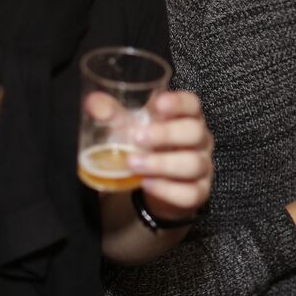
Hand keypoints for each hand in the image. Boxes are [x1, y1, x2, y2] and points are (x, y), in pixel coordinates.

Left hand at [119, 90, 212, 219]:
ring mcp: (203, 167)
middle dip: (167, 134)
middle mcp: (200, 140)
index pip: (192, 104)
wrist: (155, 184)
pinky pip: (190, 193)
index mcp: (187, 117)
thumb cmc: (147, 147)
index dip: (179, 103)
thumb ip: (113, 114)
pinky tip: (147, 184)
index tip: (158, 104)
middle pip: (195, 132)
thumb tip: (93, 103)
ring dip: (162, 164)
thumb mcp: (130, 128)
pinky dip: (168, 189)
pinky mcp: (199, 192)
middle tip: (137, 138)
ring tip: (133, 164)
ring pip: (193, 164)